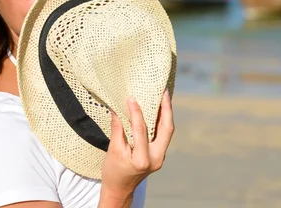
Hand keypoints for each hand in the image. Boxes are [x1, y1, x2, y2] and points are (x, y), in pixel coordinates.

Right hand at [99, 89, 173, 205]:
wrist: (120, 190)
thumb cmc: (113, 172)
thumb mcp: (113, 150)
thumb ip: (118, 129)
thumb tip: (118, 108)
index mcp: (142, 159)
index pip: (141, 130)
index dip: (136, 112)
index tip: (131, 98)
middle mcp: (156, 158)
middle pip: (167, 129)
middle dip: (167, 109)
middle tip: (163, 92)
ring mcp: (160, 157)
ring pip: (167, 131)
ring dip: (166, 113)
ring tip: (164, 96)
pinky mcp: (159, 154)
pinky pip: (163, 134)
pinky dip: (162, 121)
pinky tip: (159, 109)